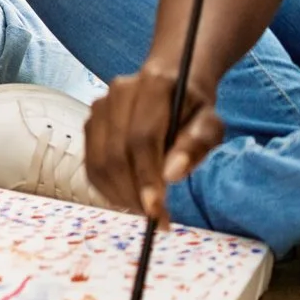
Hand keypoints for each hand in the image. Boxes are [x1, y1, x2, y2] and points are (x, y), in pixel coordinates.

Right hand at [84, 64, 221, 221]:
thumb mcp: (210, 124)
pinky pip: (91, 164)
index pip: (141, 139)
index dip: (145, 178)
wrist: (169, 83)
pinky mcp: (90, 122)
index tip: (156, 210)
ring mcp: (99, 107)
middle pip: (115, 154)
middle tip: (155, 217)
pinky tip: (128, 197)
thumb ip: (196, 146)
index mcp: (152, 87)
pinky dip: (107, 188)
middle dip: (133, 193)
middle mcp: (118, 93)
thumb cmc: (194, 109)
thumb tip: (172, 176)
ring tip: (144, 209)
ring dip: (119, 194)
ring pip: (99, 162)